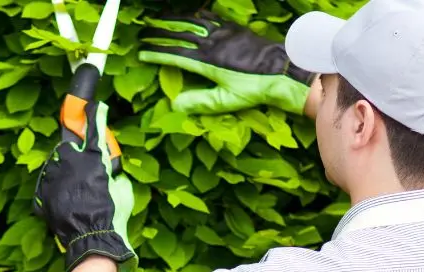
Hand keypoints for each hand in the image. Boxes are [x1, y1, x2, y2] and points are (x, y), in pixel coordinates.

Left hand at [34, 100, 135, 271]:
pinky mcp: (43, 193)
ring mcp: (53, 177)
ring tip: (75, 191)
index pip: (94, 130)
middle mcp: (69, 161)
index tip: (96, 105)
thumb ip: (114, 175)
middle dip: (75, 154)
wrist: (90, 239)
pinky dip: (57, 190)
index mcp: (91, 158)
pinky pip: (49, 185)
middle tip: (84, 171)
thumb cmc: (112, 215)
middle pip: (68, 148)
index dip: (96, 116)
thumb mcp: (123, 191)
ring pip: (56, 165)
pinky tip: (67, 202)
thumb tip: (112, 174)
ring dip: (64, 173)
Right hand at [138, 11, 317, 115]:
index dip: (156, 53)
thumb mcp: (228, 100)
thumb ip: (201, 101)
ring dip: (172, 20)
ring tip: (157, 19)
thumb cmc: (255, 87)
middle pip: (178, 35)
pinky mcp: (233, 28)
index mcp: (207, 62)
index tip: (141, 53)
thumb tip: (175, 105)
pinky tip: (188, 14)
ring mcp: (222, 32)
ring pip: (191, 22)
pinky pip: (209, 17)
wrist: (282, 67)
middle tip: (142, 33)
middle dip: (158, 33)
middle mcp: (211, 43)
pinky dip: (194, 14)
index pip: (174, 55)